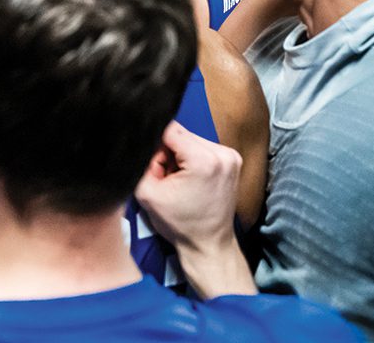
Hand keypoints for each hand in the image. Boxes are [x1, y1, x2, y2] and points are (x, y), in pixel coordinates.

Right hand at [135, 122, 254, 296]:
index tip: (155, 166)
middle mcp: (222, 153)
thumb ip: (141, 160)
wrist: (208, 245)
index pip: (169, 129)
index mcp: (204, 160)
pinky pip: (201, 147)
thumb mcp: (146, 192)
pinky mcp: (232, 160)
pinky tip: (189, 178)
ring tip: (179, 180)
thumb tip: (144, 140)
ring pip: (190, 139)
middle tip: (167, 177)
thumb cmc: (180, 224)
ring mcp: (231, 156)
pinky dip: (191, 158)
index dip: (155, 146)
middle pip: (180, 134)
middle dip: (167, 151)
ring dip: (179, 154)